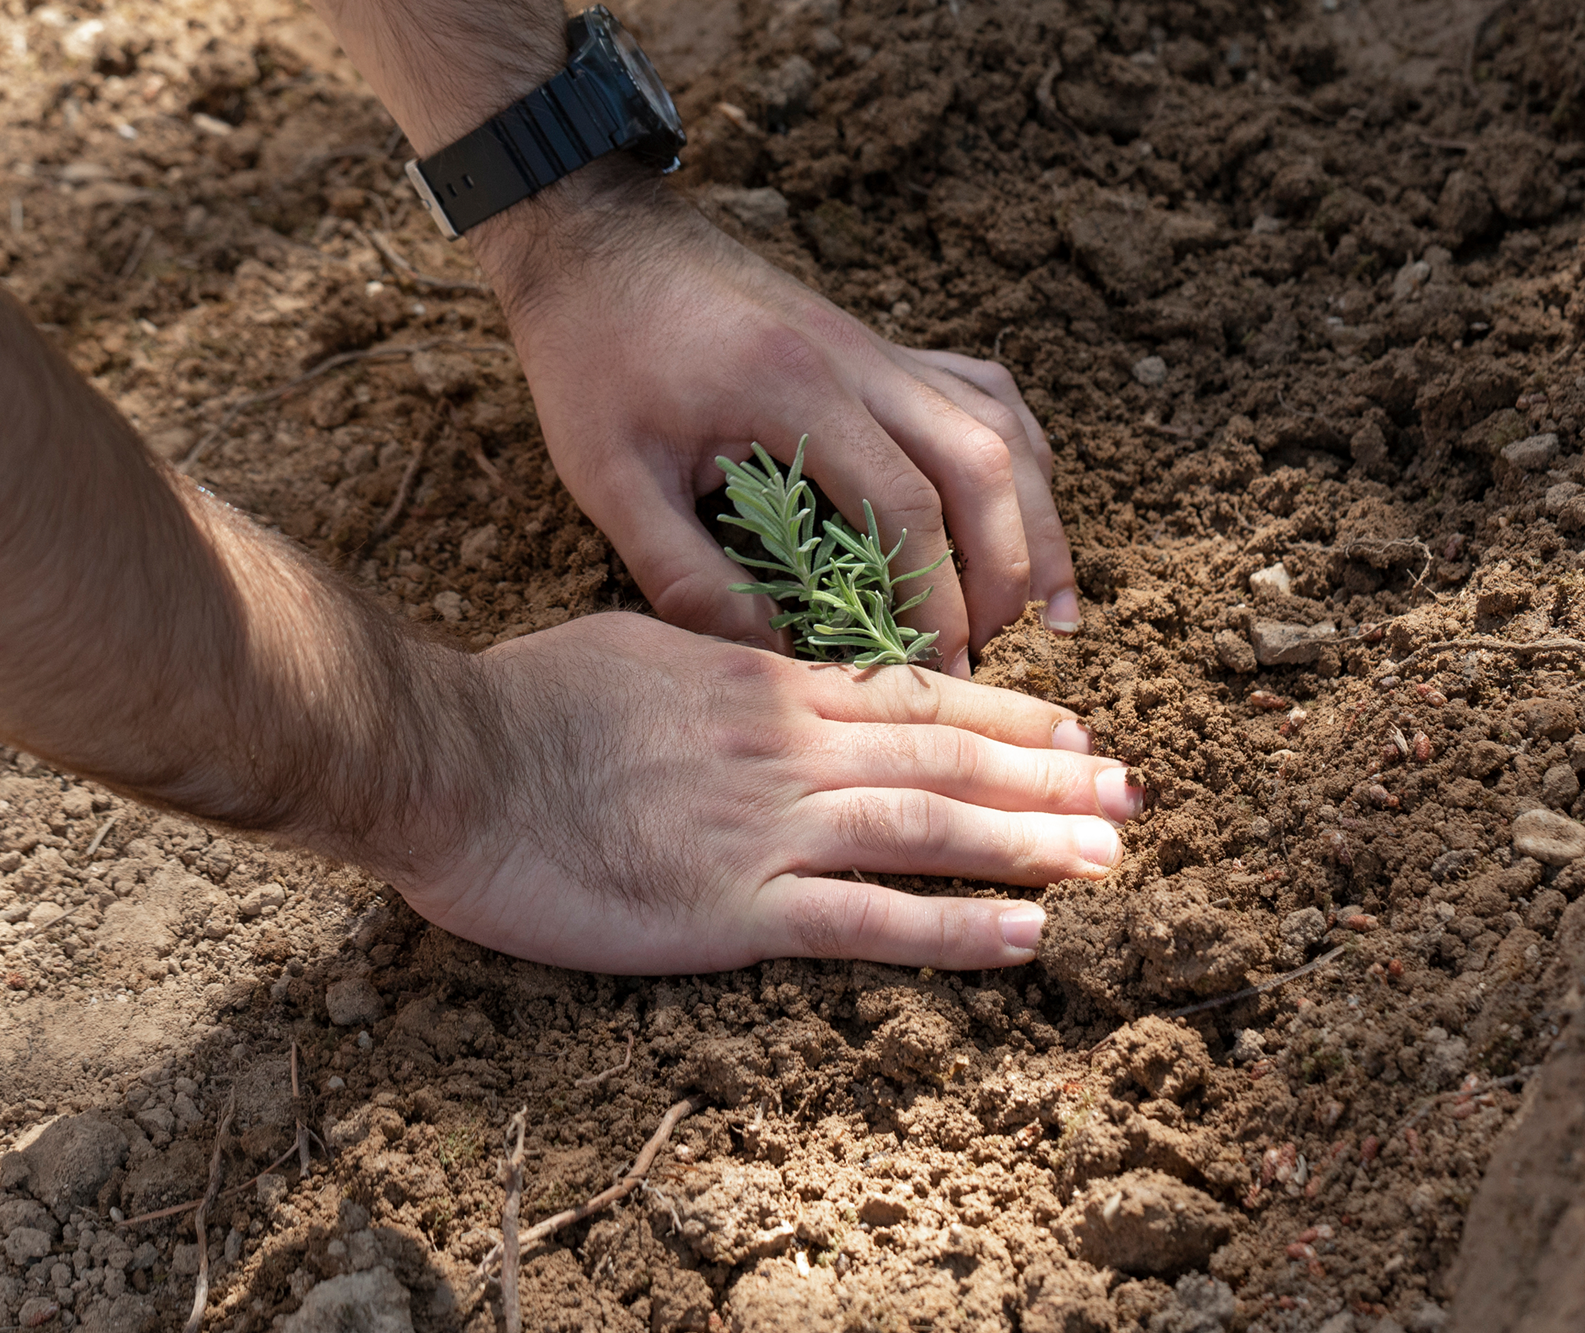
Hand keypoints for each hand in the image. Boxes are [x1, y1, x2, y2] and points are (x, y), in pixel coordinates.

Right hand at [379, 613, 1132, 973]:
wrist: (451, 761)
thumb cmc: (523, 704)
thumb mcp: (641, 647)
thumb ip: (720, 663)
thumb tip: (764, 663)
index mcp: (764, 686)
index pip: (912, 695)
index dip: (1003, 711)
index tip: (1072, 725)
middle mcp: (788, 748)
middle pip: (946, 757)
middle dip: (1050, 774)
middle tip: (1133, 791)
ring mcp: (767, 829)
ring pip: (930, 830)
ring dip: (1031, 842)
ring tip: (1111, 856)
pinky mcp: (733, 909)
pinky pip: (866, 922)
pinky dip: (953, 929)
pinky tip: (1026, 935)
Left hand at [479, 166, 1077, 674]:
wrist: (594, 238)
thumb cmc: (593, 354)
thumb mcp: (609, 478)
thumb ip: (685, 574)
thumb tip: (769, 659)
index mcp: (796, 391)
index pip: (906, 509)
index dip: (934, 597)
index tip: (936, 668)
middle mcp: (860, 360)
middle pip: (985, 463)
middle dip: (1008, 567)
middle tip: (990, 649)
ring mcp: (877, 345)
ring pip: (1001, 426)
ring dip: (1035, 515)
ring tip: (1045, 604)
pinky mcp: (875, 341)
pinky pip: (980, 390)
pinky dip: (1015, 453)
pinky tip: (1016, 507)